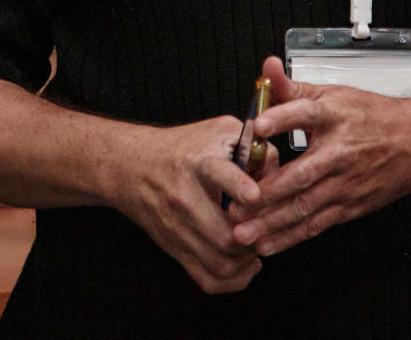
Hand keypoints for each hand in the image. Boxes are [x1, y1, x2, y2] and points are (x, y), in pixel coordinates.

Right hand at [104, 115, 264, 294]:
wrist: (131, 167)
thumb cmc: (179, 148)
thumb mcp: (216, 131)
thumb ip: (252, 144)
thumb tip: (279, 168)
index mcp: (197, 163)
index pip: (219, 175)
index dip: (242, 187)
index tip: (255, 196)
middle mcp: (185, 198)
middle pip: (227, 234)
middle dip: (256, 235)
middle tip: (268, 227)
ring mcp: (179, 229)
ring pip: (223, 262)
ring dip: (248, 259)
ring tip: (257, 244)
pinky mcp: (176, 249)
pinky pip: (209, 280)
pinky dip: (234, 280)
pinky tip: (245, 264)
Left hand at [227, 57, 410, 256]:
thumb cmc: (371, 117)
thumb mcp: (333, 94)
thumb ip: (293, 87)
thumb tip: (266, 67)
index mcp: (334, 117)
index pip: (306, 115)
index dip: (281, 118)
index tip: (257, 125)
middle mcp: (338, 153)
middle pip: (301, 173)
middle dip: (267, 191)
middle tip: (236, 201)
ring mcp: (343, 184)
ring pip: (305, 205)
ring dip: (272, 221)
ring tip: (243, 231)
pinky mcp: (348, 206)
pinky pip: (316, 224)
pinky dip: (291, 236)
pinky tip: (268, 244)